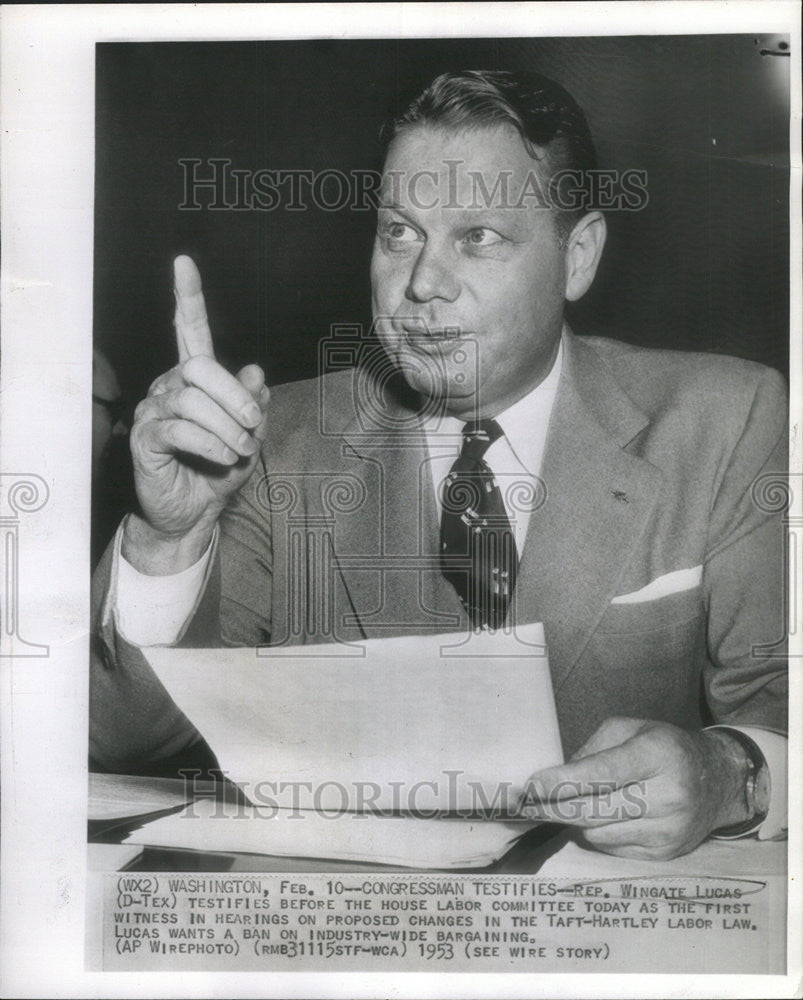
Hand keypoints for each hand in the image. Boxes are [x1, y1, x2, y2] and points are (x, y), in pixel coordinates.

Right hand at [124, 255, 269, 571]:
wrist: (194, 513)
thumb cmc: (220, 470)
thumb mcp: (249, 437)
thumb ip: (254, 406)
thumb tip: (256, 373)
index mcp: (195, 379)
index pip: (188, 330)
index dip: (187, 297)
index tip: (183, 262)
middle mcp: (170, 386)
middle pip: (200, 368)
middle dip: (235, 397)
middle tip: (253, 428)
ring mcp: (154, 411)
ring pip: (192, 401)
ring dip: (227, 427)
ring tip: (241, 450)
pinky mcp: (145, 439)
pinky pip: (179, 430)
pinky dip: (210, 443)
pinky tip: (223, 457)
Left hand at [520, 717, 751, 859]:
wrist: (718, 781)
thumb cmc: (664, 748)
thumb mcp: (630, 730)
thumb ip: (591, 750)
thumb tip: (554, 778)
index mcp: (657, 754)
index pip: (601, 774)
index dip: (561, 782)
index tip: (530, 786)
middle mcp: (667, 795)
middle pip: (593, 810)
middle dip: (552, 807)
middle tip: (523, 804)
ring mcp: (668, 829)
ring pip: (597, 833)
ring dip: (574, 820)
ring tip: (568, 804)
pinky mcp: (665, 853)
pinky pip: (611, 848)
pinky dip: (596, 833)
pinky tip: (600, 817)